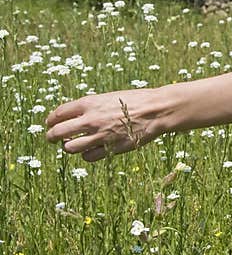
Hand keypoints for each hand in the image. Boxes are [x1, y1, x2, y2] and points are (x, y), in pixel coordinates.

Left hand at [45, 88, 167, 161]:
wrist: (157, 110)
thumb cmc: (135, 101)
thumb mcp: (109, 97)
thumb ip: (90, 107)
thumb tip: (72, 117)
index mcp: (90, 103)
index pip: (58, 114)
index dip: (51, 120)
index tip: (51, 124)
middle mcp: (91, 120)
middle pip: (57, 133)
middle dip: (51, 137)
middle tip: (52, 138)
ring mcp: (101, 135)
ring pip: (70, 148)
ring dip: (68, 147)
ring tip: (73, 145)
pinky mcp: (111, 148)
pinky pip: (88, 157)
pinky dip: (86, 155)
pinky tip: (91, 150)